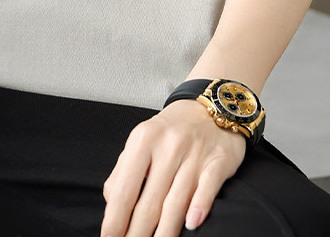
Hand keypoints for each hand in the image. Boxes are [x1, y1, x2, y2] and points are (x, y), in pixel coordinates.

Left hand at [100, 100, 246, 236]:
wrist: (210, 106)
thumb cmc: (170, 131)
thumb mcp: (142, 141)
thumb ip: (124, 169)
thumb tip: (111, 201)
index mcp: (142, 140)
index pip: (124, 188)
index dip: (115, 218)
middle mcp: (167, 146)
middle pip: (150, 201)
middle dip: (137, 233)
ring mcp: (194, 154)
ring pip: (176, 201)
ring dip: (164, 233)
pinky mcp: (218, 161)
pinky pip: (208, 187)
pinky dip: (199, 207)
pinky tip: (191, 225)